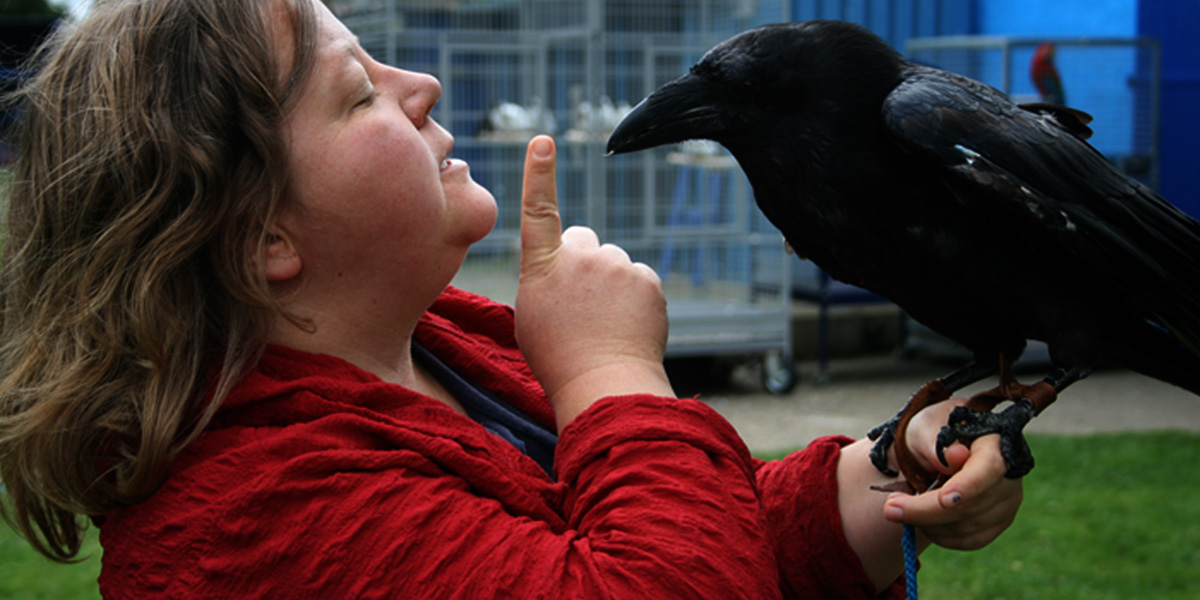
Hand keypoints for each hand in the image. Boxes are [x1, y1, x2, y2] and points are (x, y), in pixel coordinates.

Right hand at [514, 135, 672, 430]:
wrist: (604, 384)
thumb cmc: (559, 358)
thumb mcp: (532, 315)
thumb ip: (546, 280)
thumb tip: (566, 271)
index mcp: (541, 266)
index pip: (539, 210)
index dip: (540, 174)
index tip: (544, 141)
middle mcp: (579, 256)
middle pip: (583, 242)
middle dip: (584, 264)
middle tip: (582, 307)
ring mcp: (616, 265)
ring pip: (614, 265)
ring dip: (612, 286)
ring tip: (605, 326)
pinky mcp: (647, 278)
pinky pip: (640, 280)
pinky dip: (637, 300)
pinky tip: (628, 327)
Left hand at [884, 399, 1023, 549]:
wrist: (936, 449)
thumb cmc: (930, 433)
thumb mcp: (925, 428)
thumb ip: (935, 441)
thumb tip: (954, 456)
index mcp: (994, 443)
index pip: (988, 469)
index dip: (967, 486)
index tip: (943, 499)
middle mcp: (1009, 475)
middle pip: (971, 505)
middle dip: (926, 511)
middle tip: (890, 508)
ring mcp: (1007, 502)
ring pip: (968, 527)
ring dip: (928, 523)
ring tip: (902, 508)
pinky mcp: (999, 523)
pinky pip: (969, 540)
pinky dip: (940, 535)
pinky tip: (922, 521)